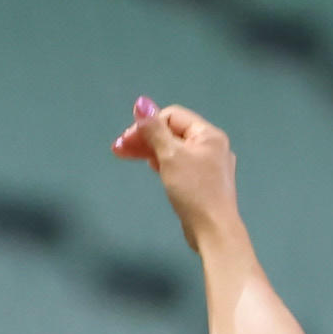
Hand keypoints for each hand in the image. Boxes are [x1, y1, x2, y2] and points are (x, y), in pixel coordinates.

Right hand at [111, 98, 238, 244]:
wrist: (213, 231)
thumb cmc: (193, 191)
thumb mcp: (170, 156)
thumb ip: (154, 129)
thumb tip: (141, 102)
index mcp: (208, 134)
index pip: (172, 116)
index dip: (147, 124)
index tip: (126, 141)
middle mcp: (212, 146)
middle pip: (173, 132)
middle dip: (145, 138)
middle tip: (119, 149)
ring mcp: (210, 166)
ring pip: (175, 150)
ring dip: (151, 150)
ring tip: (129, 156)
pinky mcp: (204, 183)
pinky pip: (180, 165)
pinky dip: (164, 163)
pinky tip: (152, 167)